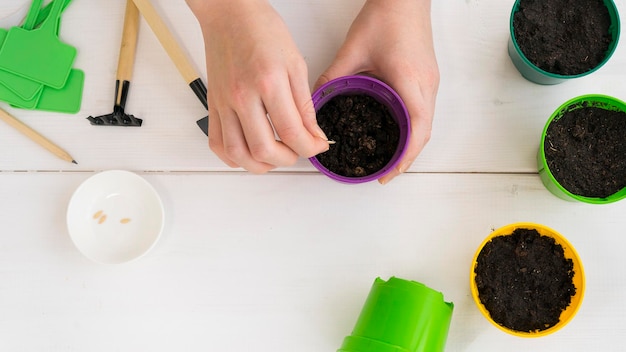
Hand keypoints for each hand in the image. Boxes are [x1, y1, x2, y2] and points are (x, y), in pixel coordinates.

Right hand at [187, 0, 328, 172]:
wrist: (229, 14)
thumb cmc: (262, 30)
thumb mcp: (295, 63)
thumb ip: (304, 104)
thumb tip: (314, 134)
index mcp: (268, 83)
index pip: (292, 132)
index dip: (310, 147)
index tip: (318, 146)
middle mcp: (242, 97)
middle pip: (264, 150)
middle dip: (288, 159)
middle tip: (298, 151)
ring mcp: (223, 103)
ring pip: (238, 154)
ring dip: (260, 165)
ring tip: (275, 156)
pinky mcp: (213, 106)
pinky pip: (217, 144)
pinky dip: (234, 157)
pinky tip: (249, 152)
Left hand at [315, 0, 438, 183]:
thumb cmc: (387, 16)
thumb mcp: (353, 49)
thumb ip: (333, 76)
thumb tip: (316, 99)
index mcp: (411, 81)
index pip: (417, 130)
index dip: (404, 157)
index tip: (388, 173)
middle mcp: (426, 86)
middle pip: (424, 133)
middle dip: (406, 157)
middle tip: (385, 172)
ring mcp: (430, 82)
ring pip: (425, 124)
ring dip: (410, 144)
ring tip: (389, 158)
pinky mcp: (427, 78)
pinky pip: (423, 111)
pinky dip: (411, 128)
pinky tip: (395, 132)